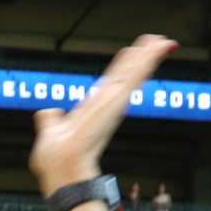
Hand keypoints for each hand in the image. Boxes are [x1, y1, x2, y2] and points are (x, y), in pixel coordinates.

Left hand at [28, 34, 175, 194]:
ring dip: (148, 56)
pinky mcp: (118, 102)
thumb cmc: (58, 160)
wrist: (63, 169)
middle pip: (126, 73)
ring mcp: (113, 103)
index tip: (137, 51)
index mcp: (94, 109)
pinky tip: (159, 49)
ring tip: (163, 41)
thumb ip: (50, 120)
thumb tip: (47, 112)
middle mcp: (106, 104)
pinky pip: (134, 77)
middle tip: (161, 41)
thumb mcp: (51, 132)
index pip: (113, 81)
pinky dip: (147, 62)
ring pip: (132, 73)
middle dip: (143, 57)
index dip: (126, 66)